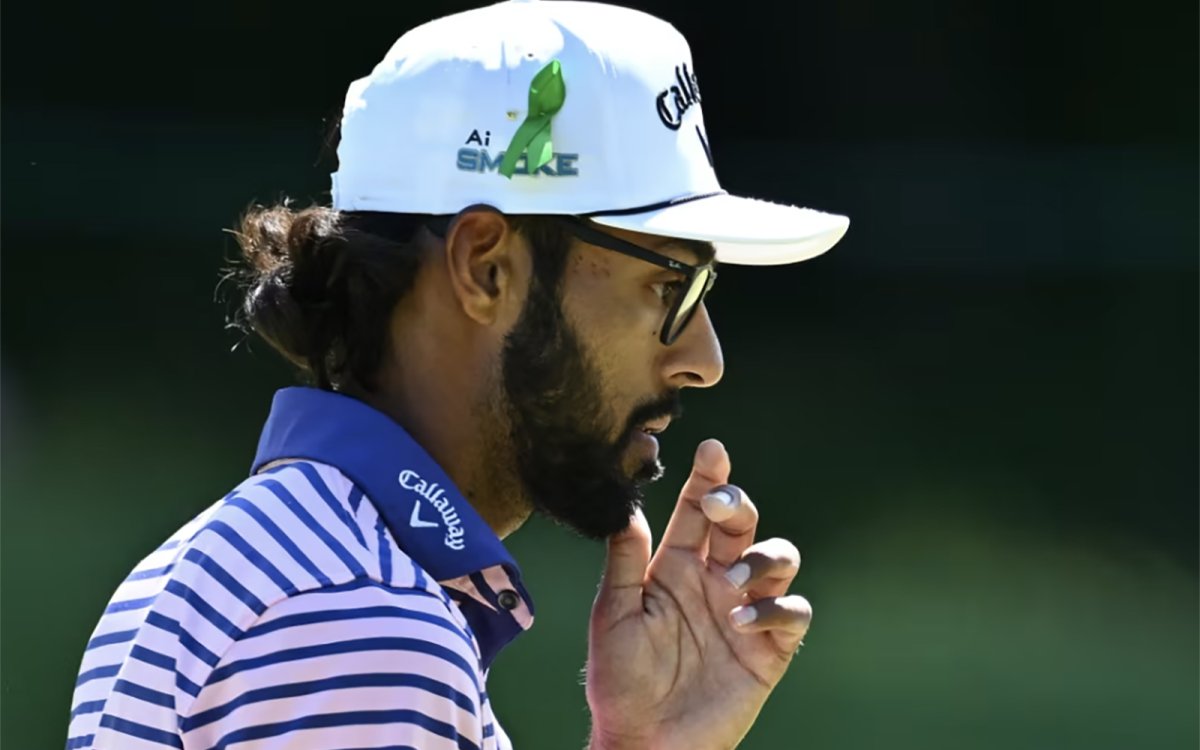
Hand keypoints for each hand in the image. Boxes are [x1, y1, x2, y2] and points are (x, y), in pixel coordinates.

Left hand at [586, 439, 811, 749]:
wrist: (644, 741)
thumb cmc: (619, 681)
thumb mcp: (612, 616)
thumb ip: (623, 561)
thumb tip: (626, 506)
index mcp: (675, 567)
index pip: (696, 512)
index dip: (708, 478)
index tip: (712, 450)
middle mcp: (715, 581)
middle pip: (741, 524)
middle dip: (737, 504)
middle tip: (720, 505)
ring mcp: (745, 612)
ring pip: (778, 558)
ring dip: (761, 558)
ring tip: (732, 580)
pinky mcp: (768, 649)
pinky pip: (791, 614)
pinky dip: (776, 609)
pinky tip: (743, 621)